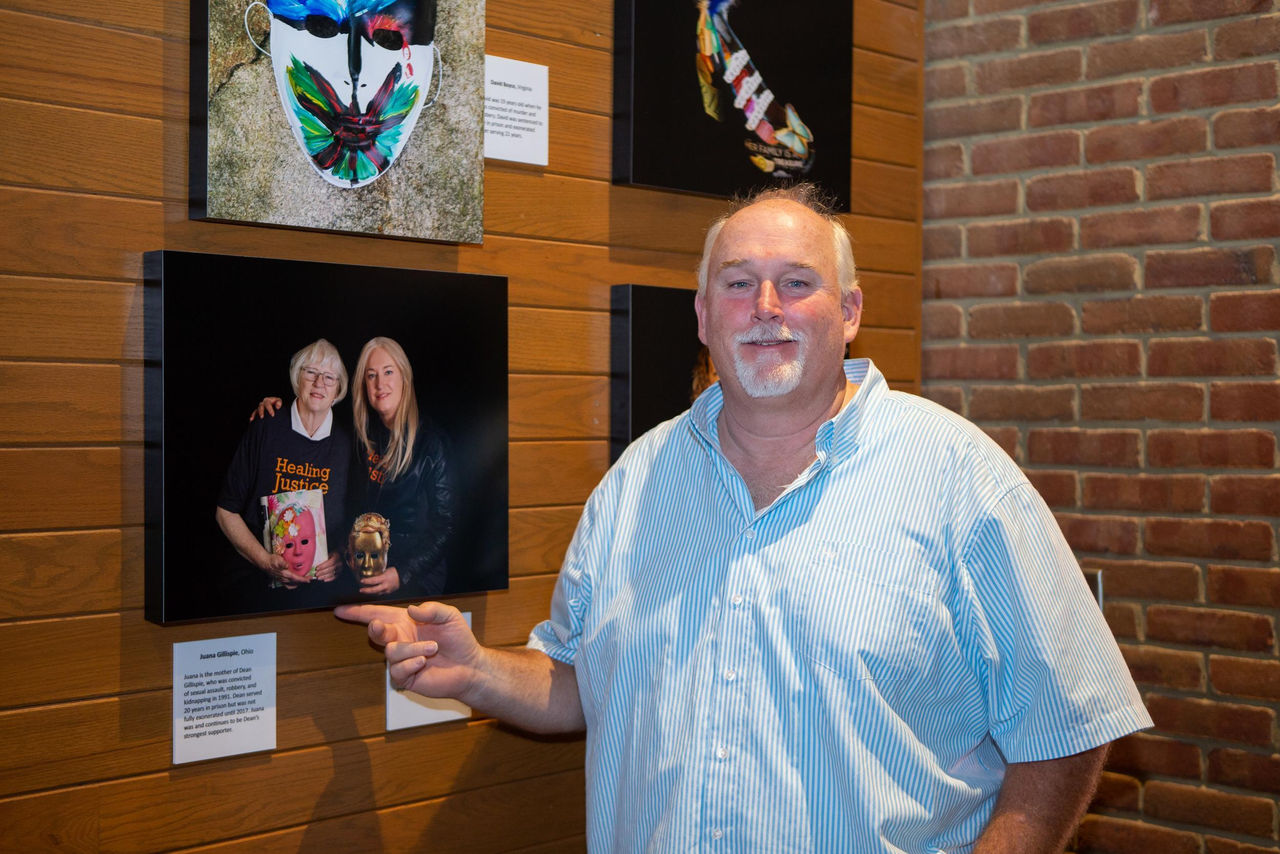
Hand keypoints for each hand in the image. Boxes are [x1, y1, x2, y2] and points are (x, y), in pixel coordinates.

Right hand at [249, 397, 283, 420]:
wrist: (275, 407)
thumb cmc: (277, 403)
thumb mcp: (279, 401)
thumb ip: (279, 402)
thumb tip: (277, 406)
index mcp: (267, 400)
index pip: (267, 404)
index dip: (269, 409)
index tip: (272, 415)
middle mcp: (262, 403)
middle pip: (260, 407)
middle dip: (261, 412)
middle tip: (262, 417)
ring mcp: (260, 407)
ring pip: (257, 410)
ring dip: (256, 414)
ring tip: (258, 419)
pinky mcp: (258, 412)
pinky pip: (254, 413)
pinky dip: (252, 416)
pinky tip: (251, 420)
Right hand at [260, 553, 308, 587]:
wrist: (264, 562)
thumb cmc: (271, 561)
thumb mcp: (277, 559)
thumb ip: (282, 563)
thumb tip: (286, 565)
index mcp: (285, 574)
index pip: (296, 578)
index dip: (303, 579)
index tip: (309, 579)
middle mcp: (284, 578)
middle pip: (296, 582)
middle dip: (303, 581)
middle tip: (309, 578)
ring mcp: (281, 579)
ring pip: (292, 584)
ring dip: (298, 583)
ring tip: (303, 581)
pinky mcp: (280, 579)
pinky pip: (287, 585)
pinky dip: (292, 585)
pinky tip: (294, 583)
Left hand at [313, 552, 340, 582]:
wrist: (340, 557)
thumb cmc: (332, 555)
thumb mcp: (329, 553)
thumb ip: (324, 557)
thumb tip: (315, 563)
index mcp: (337, 557)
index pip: (331, 562)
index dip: (323, 566)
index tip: (317, 568)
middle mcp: (340, 563)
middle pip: (331, 569)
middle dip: (323, 572)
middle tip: (316, 574)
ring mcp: (340, 569)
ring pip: (333, 574)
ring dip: (325, 576)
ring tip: (318, 577)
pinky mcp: (339, 573)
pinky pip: (335, 577)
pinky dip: (329, 579)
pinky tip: (324, 580)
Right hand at [335, 601, 481, 698]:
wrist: (470, 666)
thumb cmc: (458, 639)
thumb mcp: (449, 616)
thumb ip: (431, 609)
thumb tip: (410, 609)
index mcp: (405, 622)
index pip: (378, 614)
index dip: (359, 611)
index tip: (340, 608)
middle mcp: (400, 639)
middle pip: (376, 632)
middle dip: (375, 629)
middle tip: (380, 626)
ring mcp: (401, 659)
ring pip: (391, 651)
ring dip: (412, 648)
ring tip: (432, 649)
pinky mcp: (405, 678)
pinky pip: (397, 670)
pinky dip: (410, 664)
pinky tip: (423, 662)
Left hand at [359, 566, 400, 595]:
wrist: (403, 576)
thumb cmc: (394, 572)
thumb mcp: (386, 570)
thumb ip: (379, 574)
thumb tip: (371, 574)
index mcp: (384, 578)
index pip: (374, 580)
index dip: (367, 581)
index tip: (361, 581)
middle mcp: (385, 585)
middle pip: (374, 590)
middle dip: (366, 590)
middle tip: (360, 590)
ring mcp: (387, 589)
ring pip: (377, 593)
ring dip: (370, 592)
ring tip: (364, 591)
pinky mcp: (388, 592)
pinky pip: (381, 593)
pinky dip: (376, 592)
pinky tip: (372, 591)